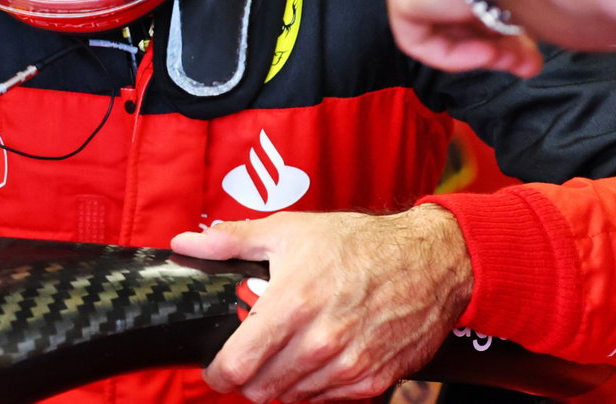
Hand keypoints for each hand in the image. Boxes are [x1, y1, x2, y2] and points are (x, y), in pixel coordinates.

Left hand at [170, 206, 472, 401]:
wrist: (429, 262)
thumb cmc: (357, 243)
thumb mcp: (290, 229)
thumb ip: (233, 241)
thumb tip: (186, 242)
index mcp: (293, 303)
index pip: (238, 365)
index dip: (218, 372)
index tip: (216, 366)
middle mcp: (320, 341)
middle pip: (261, 390)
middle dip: (247, 379)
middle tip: (248, 359)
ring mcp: (349, 365)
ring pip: (292, 398)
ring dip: (280, 383)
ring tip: (284, 354)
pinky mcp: (374, 380)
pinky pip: (327, 400)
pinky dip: (313, 387)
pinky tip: (315, 359)